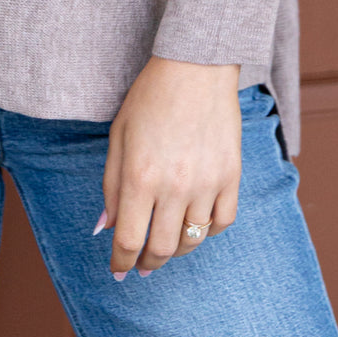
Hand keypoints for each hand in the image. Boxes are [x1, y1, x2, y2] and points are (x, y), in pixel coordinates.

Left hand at [99, 56, 240, 277]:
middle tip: (141, 265)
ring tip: (166, 244)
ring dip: (176, 250)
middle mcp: (174, 186)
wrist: (196, 66)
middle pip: (162, 248)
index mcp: (140, 176)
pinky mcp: (231, 176)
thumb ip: (111, 185)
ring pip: (193, 241)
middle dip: (147, 263)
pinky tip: (195, 224)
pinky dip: (207, 231)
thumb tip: (106, 228)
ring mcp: (207, 183)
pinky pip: (221, 222)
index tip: (118, 269)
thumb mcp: (119, 136)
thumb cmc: (150, 96)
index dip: (121, 261)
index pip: (129, 240)